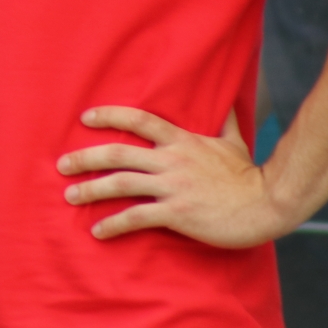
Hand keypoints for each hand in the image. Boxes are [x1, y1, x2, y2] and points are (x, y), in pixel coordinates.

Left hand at [58, 107, 293, 247]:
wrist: (266, 204)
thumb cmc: (247, 174)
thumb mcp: (233, 139)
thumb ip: (222, 118)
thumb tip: (225, 96)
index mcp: (181, 140)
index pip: (138, 119)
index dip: (109, 116)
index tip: (85, 118)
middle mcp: (172, 160)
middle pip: (118, 153)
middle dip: (85, 158)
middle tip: (61, 164)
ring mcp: (173, 187)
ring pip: (121, 184)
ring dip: (90, 190)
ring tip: (70, 196)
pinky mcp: (177, 214)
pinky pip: (137, 218)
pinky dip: (113, 224)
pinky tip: (98, 231)